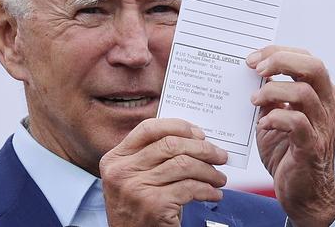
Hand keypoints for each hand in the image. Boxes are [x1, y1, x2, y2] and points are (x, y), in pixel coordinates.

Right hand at [99, 118, 227, 226]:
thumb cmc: (139, 208)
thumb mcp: (134, 178)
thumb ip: (151, 157)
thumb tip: (194, 138)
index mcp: (115, 159)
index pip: (148, 129)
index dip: (177, 126)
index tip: (199, 134)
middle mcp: (121, 172)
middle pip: (170, 144)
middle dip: (202, 148)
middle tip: (219, 155)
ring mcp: (136, 188)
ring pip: (184, 165)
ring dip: (209, 171)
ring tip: (219, 178)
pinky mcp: (153, 205)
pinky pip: (190, 188)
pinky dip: (208, 190)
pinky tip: (213, 193)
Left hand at [246, 45, 334, 226]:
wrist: (303, 193)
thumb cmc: (287, 152)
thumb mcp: (275, 117)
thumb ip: (269, 97)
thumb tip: (252, 74)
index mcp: (321, 94)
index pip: (306, 58)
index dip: (278, 52)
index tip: (252, 59)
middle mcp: (327, 105)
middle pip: (314, 67)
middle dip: (280, 61)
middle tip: (256, 69)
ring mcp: (322, 126)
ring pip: (304, 92)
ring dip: (273, 91)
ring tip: (254, 101)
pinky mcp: (312, 147)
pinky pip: (297, 123)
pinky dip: (275, 118)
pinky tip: (262, 125)